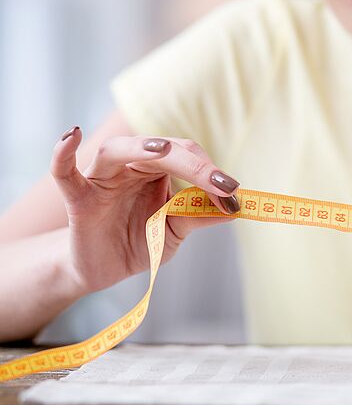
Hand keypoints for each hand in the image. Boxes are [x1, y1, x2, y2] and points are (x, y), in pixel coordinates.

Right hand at [50, 127, 240, 293]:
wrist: (106, 268)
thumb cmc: (140, 240)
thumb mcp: (176, 229)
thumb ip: (200, 215)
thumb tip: (236, 207)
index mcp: (157, 169)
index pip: (186, 156)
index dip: (211, 172)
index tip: (234, 194)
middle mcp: (130, 166)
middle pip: (160, 150)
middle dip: (193, 164)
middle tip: (222, 183)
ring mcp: (102, 179)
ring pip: (117, 151)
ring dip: (140, 148)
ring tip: (161, 149)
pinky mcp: (78, 199)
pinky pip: (64, 173)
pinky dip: (61, 154)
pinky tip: (69, 136)